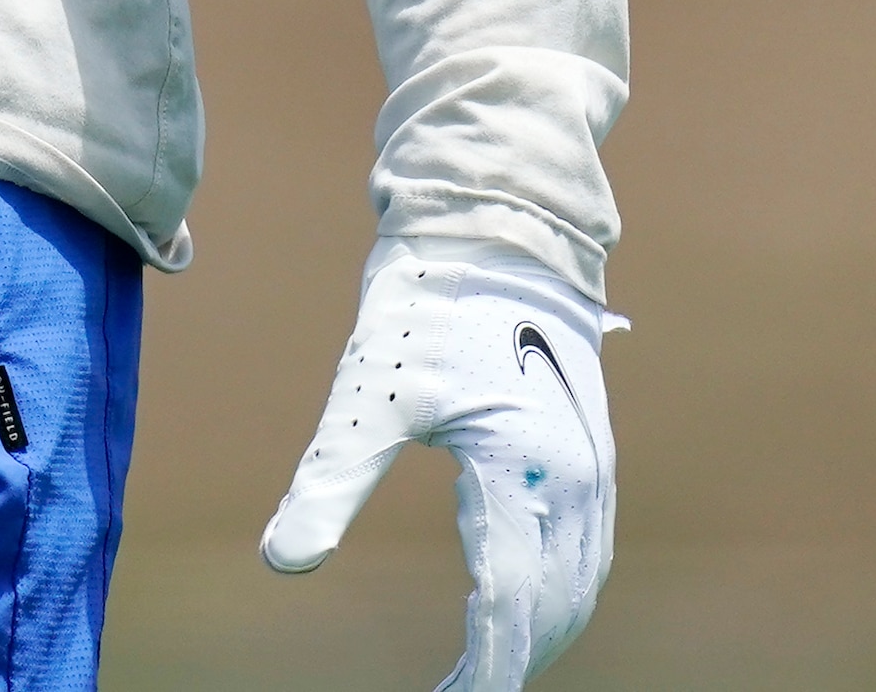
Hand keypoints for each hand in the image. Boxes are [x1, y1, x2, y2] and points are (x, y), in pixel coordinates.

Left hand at [259, 236, 624, 690]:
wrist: (494, 228)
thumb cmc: (425, 303)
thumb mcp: (367, 394)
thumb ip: (330, 482)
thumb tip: (282, 561)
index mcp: (521, 467)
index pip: (508, 602)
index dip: (482, 668)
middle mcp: (574, 476)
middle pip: (552, 606)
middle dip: (508, 660)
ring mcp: (593, 464)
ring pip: (578, 583)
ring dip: (537, 633)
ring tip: (483, 667)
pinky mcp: (591, 450)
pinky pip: (586, 549)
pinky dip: (556, 593)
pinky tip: (520, 606)